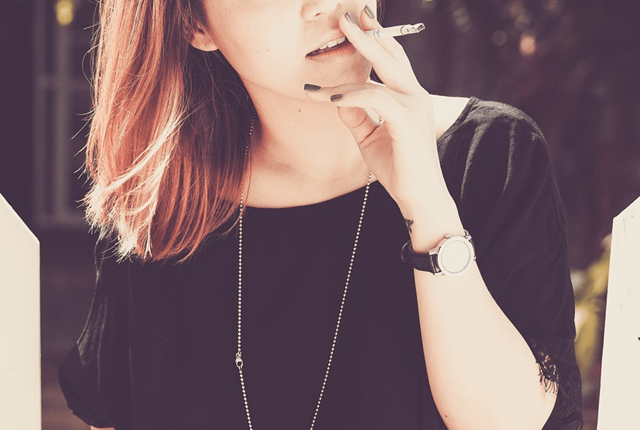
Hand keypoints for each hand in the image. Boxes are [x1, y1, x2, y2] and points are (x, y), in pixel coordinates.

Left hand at [304, 7, 448, 216]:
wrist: (418, 198)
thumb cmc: (398, 168)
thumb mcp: (369, 138)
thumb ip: (356, 116)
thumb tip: (337, 97)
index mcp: (408, 97)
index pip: (392, 61)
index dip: (375, 40)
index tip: (356, 22)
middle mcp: (414, 96)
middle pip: (391, 55)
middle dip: (369, 32)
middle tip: (347, 14)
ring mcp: (414, 107)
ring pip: (382, 73)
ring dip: (353, 61)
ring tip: (336, 43)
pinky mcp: (407, 122)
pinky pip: (375, 99)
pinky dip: (352, 95)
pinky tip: (331, 98)